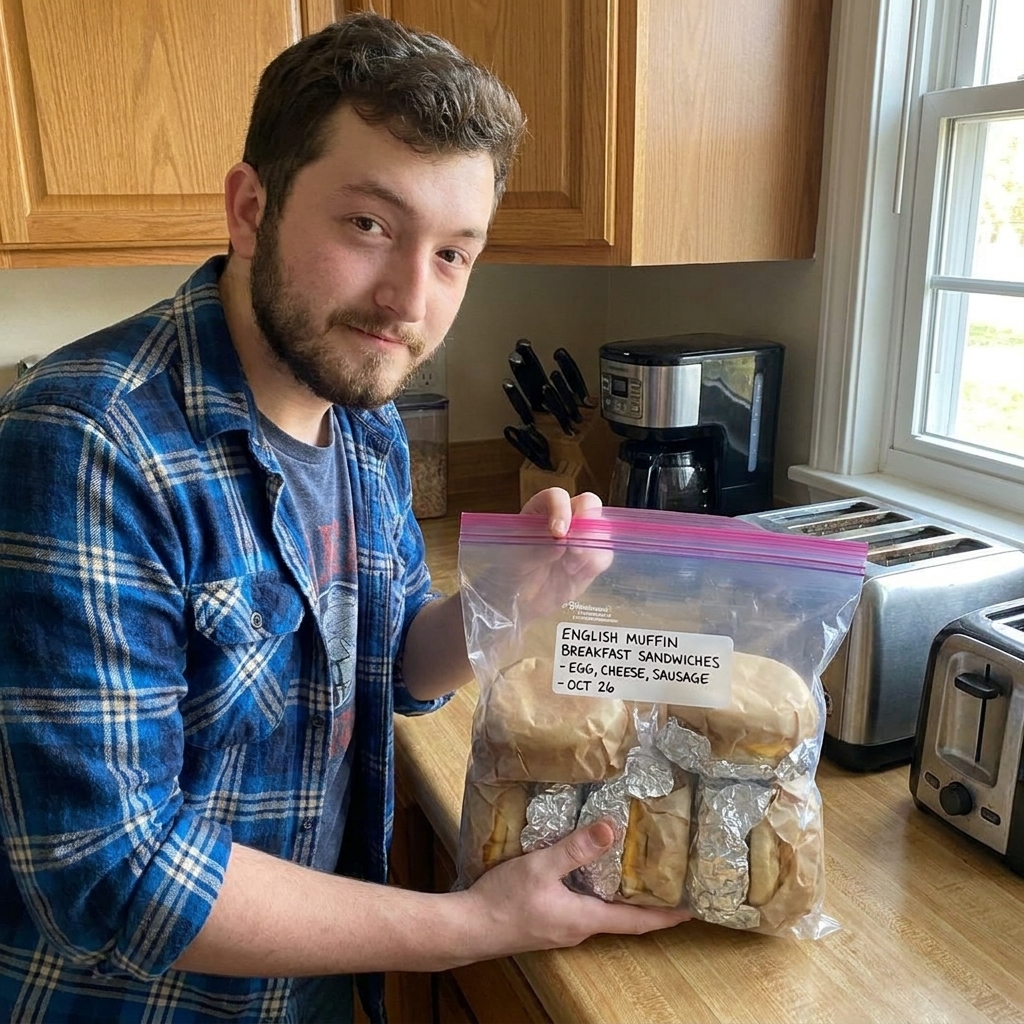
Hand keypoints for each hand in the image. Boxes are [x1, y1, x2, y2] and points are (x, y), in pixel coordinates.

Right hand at [461, 820, 688, 958]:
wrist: (468, 927)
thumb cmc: (504, 901)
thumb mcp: (541, 868)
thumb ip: (576, 849)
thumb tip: (612, 830)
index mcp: (585, 919)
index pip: (637, 921)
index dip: (666, 915)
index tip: (692, 909)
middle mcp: (578, 928)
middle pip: (622, 918)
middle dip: (646, 902)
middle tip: (666, 880)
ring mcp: (562, 927)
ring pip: (600, 911)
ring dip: (620, 895)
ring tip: (634, 871)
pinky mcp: (547, 921)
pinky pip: (581, 907)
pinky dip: (595, 892)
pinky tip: (588, 872)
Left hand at [499, 488, 612, 615]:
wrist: (521, 600)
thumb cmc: (513, 571)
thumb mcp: (517, 559)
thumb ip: (538, 549)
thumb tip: (561, 544)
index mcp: (541, 509)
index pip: (557, 497)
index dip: (561, 509)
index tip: (557, 532)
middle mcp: (566, 517)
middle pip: (589, 503)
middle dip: (586, 522)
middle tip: (573, 548)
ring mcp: (582, 537)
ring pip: (602, 527)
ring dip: (590, 546)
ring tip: (569, 567)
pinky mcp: (593, 559)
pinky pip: (605, 554)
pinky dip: (594, 563)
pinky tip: (575, 573)